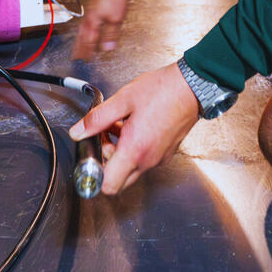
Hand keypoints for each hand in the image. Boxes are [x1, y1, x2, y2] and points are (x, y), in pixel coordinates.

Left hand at [69, 62, 199, 194]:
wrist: (193, 86)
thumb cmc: (163, 90)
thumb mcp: (123, 100)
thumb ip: (97, 119)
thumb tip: (78, 132)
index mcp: (135, 149)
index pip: (108, 185)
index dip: (94, 174)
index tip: (92, 155)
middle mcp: (149, 160)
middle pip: (119, 180)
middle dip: (106, 161)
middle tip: (104, 136)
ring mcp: (160, 158)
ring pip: (131, 169)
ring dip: (119, 152)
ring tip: (118, 125)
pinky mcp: (167, 152)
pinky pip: (144, 159)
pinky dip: (134, 148)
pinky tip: (133, 125)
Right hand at [74, 0, 136, 58]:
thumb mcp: (116, 20)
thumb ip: (111, 35)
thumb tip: (107, 48)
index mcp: (93, 21)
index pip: (89, 40)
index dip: (88, 51)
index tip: (87, 59)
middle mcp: (89, 17)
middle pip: (82, 35)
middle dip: (79, 47)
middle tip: (76, 56)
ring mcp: (90, 11)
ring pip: (82, 29)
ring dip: (79, 39)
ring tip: (77, 47)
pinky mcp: (94, 7)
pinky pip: (85, 22)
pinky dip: (83, 30)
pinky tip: (87, 30)